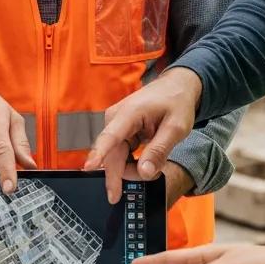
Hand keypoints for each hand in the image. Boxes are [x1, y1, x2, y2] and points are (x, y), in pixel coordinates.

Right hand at [84, 68, 201, 203]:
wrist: (175, 87)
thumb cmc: (176, 102)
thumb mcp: (176, 127)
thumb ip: (159, 151)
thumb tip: (144, 173)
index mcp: (129, 113)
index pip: (110, 136)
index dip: (99, 154)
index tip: (88, 167)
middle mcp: (115, 120)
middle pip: (112, 157)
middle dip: (128, 173)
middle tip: (151, 177)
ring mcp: (114, 127)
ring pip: (115, 160)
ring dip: (132, 169)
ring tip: (154, 165)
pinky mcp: (117, 133)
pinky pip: (119, 156)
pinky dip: (132, 163)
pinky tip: (145, 160)